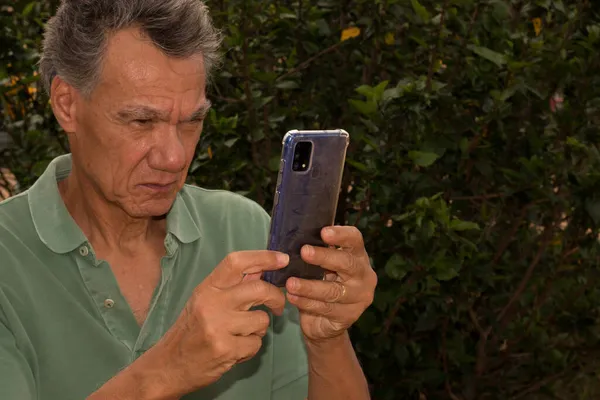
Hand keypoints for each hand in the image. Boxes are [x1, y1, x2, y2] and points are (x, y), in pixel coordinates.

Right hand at [147, 250, 288, 396]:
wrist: (169, 365)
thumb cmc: (191, 330)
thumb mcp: (205, 301)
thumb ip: (232, 286)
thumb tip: (262, 269)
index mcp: (207, 288)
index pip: (236, 262)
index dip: (263, 257)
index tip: (282, 259)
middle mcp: (212, 303)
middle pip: (259, 289)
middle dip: (276, 297)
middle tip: (277, 305)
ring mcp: (218, 327)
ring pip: (262, 319)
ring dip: (259, 328)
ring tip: (242, 334)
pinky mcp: (225, 349)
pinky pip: (256, 343)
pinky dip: (252, 347)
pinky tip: (236, 349)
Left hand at [285, 226, 376, 341]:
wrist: (325, 322)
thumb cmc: (323, 283)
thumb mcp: (322, 266)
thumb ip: (316, 251)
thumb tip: (293, 236)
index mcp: (358, 256)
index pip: (355, 240)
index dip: (341, 235)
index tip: (323, 232)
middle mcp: (364, 275)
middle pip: (347, 263)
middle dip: (324, 257)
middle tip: (304, 252)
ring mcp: (359, 298)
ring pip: (334, 290)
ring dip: (309, 286)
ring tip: (290, 283)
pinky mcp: (349, 316)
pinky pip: (326, 308)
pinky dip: (306, 303)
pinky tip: (292, 297)